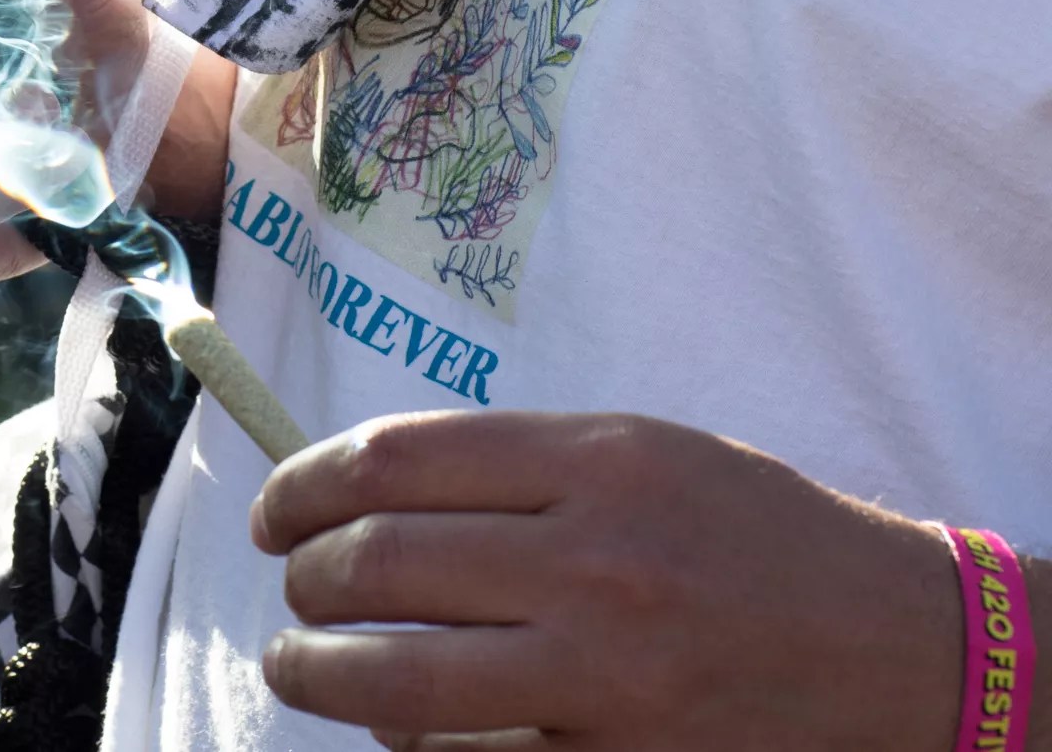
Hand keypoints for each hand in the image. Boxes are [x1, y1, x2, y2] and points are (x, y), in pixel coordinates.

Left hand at [250, 412, 962, 751]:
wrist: (901, 648)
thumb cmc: (757, 537)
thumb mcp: (643, 454)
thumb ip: (511, 468)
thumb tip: (360, 493)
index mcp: (597, 462)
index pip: (391, 461)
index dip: (303, 485)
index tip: (277, 511)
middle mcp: (595, 563)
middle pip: (375, 564)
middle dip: (303, 580)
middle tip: (295, 590)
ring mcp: (606, 678)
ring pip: (394, 683)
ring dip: (316, 675)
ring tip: (298, 666)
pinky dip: (411, 748)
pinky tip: (402, 731)